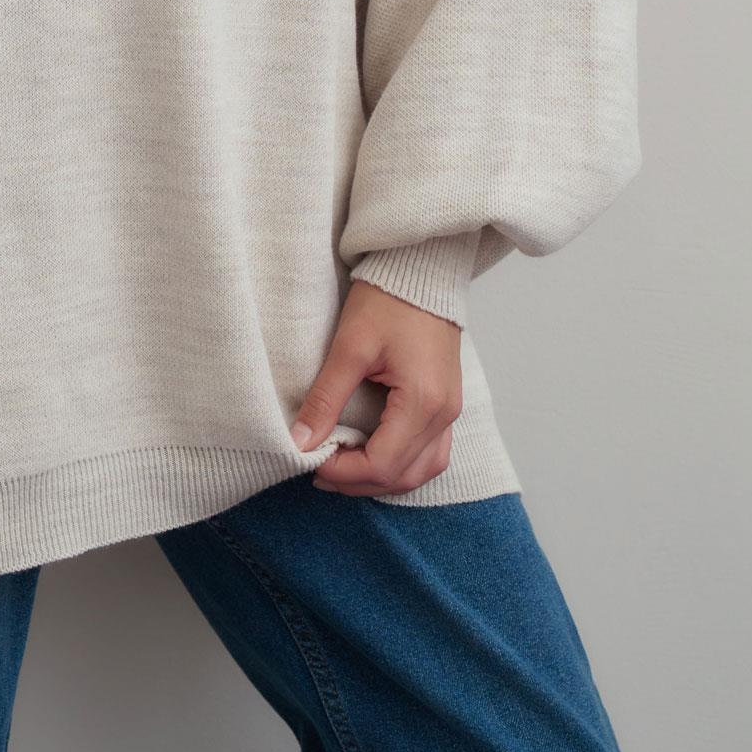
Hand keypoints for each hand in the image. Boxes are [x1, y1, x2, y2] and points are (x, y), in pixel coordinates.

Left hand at [289, 279, 463, 495]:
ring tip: (342, 467)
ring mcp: (450, 412)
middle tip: (319, 470)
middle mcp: (444, 415)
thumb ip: (326, 398)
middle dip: (358, 481)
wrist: (423, 271)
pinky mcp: (447, 404)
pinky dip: (401, 464)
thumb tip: (300, 441)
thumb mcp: (350, 346)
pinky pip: (430, 454)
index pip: (382, 464)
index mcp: (423, 401)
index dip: (344, 472)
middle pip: (403, 476)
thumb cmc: (388, 300)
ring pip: (420, 472)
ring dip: (381, 479)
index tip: (311, 460)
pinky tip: (372, 455)